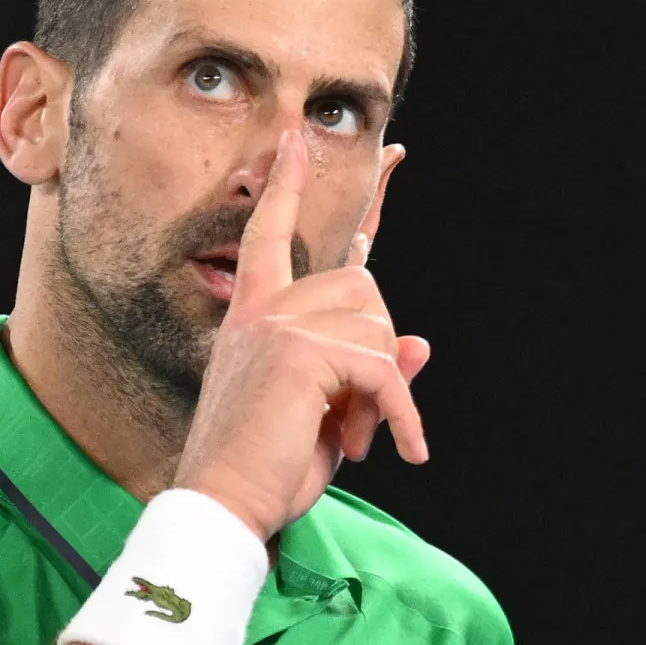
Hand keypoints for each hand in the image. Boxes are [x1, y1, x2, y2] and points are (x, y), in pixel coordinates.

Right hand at [173, 129, 431, 542]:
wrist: (226, 506)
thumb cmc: (268, 467)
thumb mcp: (329, 412)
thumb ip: (366, 372)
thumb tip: (420, 344)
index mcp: (253, 315)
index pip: (271, 233)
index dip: (289, 185)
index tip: (297, 138)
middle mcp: (261, 309)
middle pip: (362, 285)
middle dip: (380, 350)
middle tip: (361, 418)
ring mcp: (277, 324)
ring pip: (379, 328)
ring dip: (387, 392)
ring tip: (357, 438)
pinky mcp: (300, 352)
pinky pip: (385, 369)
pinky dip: (403, 416)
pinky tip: (399, 453)